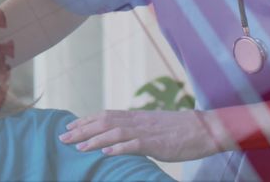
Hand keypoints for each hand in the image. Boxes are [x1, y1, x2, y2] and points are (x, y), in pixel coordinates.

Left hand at [57, 109, 226, 161]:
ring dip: (95, 140)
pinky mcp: (156, 144)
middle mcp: (138, 121)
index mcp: (137, 116)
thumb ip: (138, 128)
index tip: (70, 125)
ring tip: (78, 147)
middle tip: (63, 136)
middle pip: (104, 122)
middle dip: (82, 129)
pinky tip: (105, 154)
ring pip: (115, 132)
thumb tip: (123, 134)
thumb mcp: (155, 126)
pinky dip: (118, 148)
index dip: (86, 120)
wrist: (205, 128)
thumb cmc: (182, 129)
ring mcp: (146, 132)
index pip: (106, 115)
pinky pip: (134, 145)